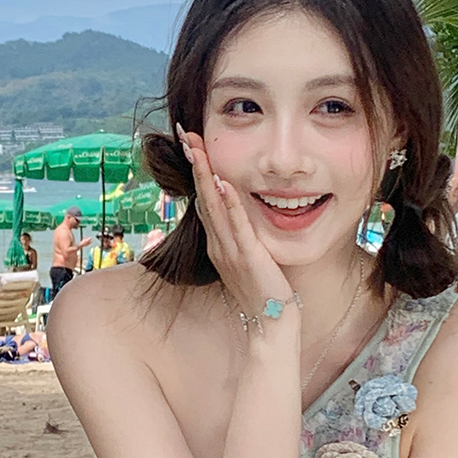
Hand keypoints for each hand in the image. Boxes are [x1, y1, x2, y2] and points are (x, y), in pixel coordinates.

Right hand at [177, 125, 295, 323]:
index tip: (192, 145)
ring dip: (205, 176)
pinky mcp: (248, 257)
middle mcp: (219, 244)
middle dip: (195, 164)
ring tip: (197, 148)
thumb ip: (242, 238)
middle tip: (186, 134)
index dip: (198, 172)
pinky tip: (224, 184)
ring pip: (214, 206)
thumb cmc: (264, 293)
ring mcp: (231, 250)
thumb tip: (242, 219)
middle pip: (203, 197)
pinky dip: (230, 204)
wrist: (271, 323)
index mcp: (219, 244)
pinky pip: (237, 225)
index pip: (205, 200)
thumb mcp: (248, 260)